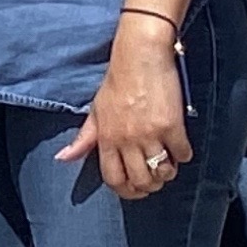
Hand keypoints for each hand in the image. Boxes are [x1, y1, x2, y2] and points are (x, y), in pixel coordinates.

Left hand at [59, 17, 194, 200]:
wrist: (140, 56)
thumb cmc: (118, 81)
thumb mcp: (96, 110)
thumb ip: (84, 138)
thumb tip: (63, 158)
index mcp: (105, 137)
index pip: (113, 178)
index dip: (126, 191)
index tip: (135, 189)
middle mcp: (126, 140)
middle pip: (140, 181)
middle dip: (150, 186)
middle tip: (155, 178)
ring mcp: (150, 134)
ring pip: (162, 172)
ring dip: (168, 173)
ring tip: (167, 163)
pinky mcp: (172, 126)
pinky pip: (182, 154)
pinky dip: (183, 155)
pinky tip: (179, 146)